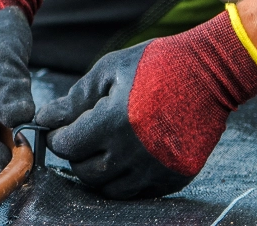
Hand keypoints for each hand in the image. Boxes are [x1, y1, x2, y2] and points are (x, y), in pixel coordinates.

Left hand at [36, 9, 256, 198]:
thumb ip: (75, 99)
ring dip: (100, 171)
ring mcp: (156, 170)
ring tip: (105, 147)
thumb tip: (45, 119)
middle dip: (76, 156)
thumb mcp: (109, 70)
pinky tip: (127, 156)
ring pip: (110, 189)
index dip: (58, 137)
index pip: (67, 147)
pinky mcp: (174, 178)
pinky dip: (126, 179)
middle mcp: (133, 153)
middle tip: (83, 137)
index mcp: (113, 123)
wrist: (210, 74)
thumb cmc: (155, 64)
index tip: (62, 128)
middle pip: (85, 173)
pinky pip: (138, 192)